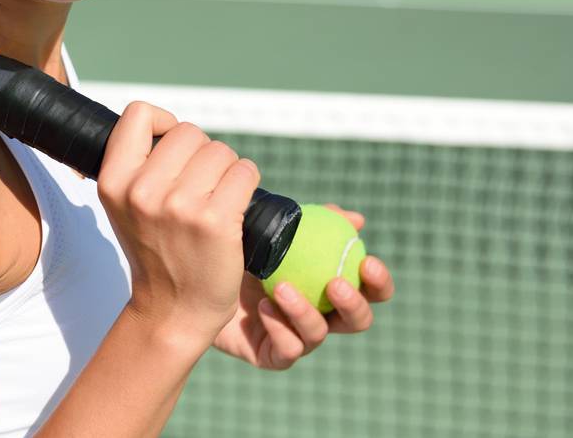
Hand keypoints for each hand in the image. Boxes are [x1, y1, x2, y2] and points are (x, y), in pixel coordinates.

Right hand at [97, 102, 259, 344]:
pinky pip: (245, 172)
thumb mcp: (125, 206)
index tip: (171, 145)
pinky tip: (239, 203)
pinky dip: (248, 181)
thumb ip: (135, 166)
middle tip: (200, 184)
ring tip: (218, 197)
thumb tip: (166, 124)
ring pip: (220, 151)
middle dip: (201, 152)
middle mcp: (142, 191)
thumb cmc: (155, 252)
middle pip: (188, 131)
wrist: (174, 309)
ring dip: (227, 168)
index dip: (163, 122)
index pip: (138, 114)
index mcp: (113, 181)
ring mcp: (179, 206)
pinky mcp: (215, 221)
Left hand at [213, 205, 395, 368]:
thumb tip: (354, 218)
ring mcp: (296, 337)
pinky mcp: (271, 355)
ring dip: (305, 311)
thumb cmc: (238, 251)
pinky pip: (286, 349)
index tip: (368, 261)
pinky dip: (278, 328)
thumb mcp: (271, 231)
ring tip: (282, 288)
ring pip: (318, 334)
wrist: (194, 278)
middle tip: (335, 283)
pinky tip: (262, 308)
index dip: (378, 281)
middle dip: (354, 304)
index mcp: (326, 285)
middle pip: (357, 320)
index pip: (369, 289)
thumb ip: (310, 222)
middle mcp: (318, 313)